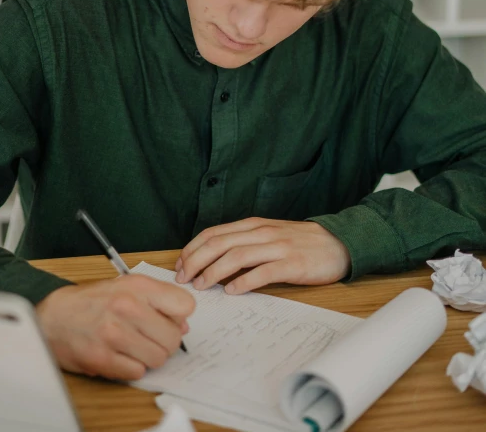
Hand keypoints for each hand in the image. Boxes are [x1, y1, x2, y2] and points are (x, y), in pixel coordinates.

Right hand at [36, 275, 194, 380]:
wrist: (52, 317)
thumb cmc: (92, 301)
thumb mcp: (126, 287)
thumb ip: (157, 300)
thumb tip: (183, 325)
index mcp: (137, 286)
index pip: (185, 305)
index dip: (179, 316)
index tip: (168, 319)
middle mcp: (127, 307)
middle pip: (173, 338)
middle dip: (166, 341)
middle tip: (150, 337)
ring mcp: (114, 334)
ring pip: (158, 358)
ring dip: (149, 356)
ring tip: (134, 346)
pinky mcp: (102, 358)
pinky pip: (137, 372)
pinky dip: (132, 368)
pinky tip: (120, 355)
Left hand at [175, 218, 350, 293]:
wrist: (338, 243)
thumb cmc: (299, 243)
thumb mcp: (268, 236)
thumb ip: (244, 244)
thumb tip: (212, 261)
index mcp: (253, 225)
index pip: (214, 233)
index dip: (193, 249)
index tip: (179, 266)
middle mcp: (262, 232)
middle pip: (220, 243)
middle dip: (196, 261)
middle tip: (183, 279)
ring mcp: (277, 247)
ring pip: (237, 256)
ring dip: (214, 271)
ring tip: (202, 286)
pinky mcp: (292, 264)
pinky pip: (263, 272)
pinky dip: (244, 281)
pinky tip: (232, 291)